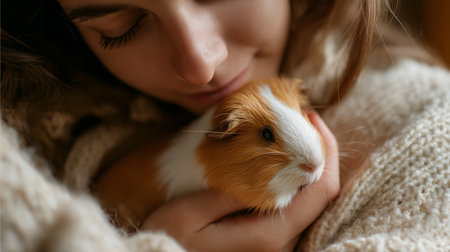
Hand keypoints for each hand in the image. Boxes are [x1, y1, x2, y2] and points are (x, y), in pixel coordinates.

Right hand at [140, 111, 339, 251]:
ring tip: (288, 137)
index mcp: (268, 236)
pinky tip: (276, 165)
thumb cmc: (167, 240)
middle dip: (316, 154)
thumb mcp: (189, 214)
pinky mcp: (267, 245)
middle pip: (319, 196)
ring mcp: (275, 247)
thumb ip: (230, 193)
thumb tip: (270, 168)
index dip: (324, 150)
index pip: (320, 191)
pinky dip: (293, 183)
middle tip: (298, 121)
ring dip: (304, 168)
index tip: (310, 118)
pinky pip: (293, 210)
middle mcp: (280, 246)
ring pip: (308, 203)